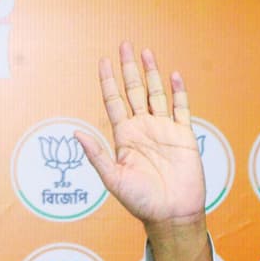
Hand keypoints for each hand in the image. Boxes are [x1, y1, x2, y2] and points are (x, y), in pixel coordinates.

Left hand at [76, 41, 211, 260]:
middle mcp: (142, 130)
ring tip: (146, 53)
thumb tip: (76, 133)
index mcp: (123, 138)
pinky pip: (181, 109)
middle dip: (129, 70)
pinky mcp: (183, 136)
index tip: (103, 62)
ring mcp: (163, 131)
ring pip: (156, 95)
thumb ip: (97, 155)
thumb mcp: (112, 178)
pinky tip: (174, 75)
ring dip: (152, 74)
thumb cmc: (140, 201)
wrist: (170, 214)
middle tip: (125, 46)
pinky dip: (178, 92)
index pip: (113, 102)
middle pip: (134, 92)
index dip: (108, 82)